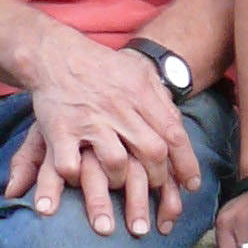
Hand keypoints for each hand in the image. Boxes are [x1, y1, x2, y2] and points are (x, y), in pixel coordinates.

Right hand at [14, 25, 199, 237]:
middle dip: (158, 180)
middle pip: (150, 151)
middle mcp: (119, 108)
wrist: (56, 54)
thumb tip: (181, 129)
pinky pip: (71, 164)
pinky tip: (78, 182)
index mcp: (142, 94)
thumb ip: (161, 101)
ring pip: (116, 162)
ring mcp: (90, 120)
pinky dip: (75, 179)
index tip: (191, 187)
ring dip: (121, 183)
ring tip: (120, 189)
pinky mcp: (60, 129)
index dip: (186, 164)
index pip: (173, 134)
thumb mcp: (139, 73)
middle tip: (156, 194)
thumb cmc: (103, 68)